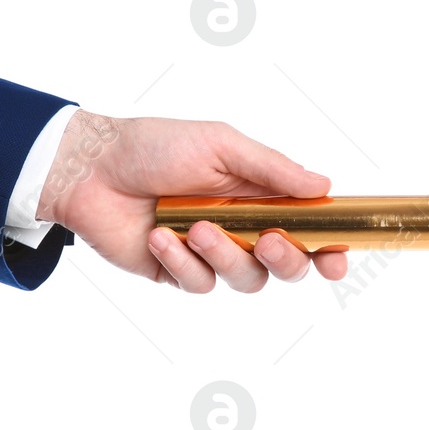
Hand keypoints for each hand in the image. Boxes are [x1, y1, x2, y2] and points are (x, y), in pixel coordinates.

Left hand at [37, 111, 347, 290]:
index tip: (338, 259)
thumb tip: (323, 186)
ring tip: (196, 228)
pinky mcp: (178, 272)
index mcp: (261, 196)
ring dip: (226, 256)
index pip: (309, 228)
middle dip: (287, 259)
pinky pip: (199, 284)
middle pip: (288, 265)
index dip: (331, 248)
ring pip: (247, 280)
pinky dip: (182, 262)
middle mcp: (243, 228)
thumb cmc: (155, 147)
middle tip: (268, 241)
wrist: (90, 169)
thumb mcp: (221, 145)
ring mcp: (211, 253)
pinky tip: (160, 236)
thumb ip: (273, 171)